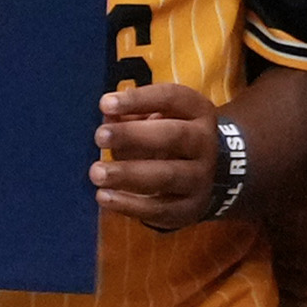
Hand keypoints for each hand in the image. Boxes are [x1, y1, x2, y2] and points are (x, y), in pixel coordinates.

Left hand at [93, 78, 221, 225]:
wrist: (210, 176)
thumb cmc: (170, 138)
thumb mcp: (157, 118)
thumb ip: (131, 114)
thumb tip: (107, 114)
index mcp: (198, 112)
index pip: (172, 98)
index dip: (139, 99)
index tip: (104, 104)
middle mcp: (205, 143)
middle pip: (173, 136)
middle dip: (133, 135)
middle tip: (99, 137)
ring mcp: (201, 178)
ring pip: (167, 175)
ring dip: (128, 174)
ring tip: (96, 173)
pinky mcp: (190, 208)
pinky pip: (160, 209)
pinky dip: (129, 205)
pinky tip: (104, 196)